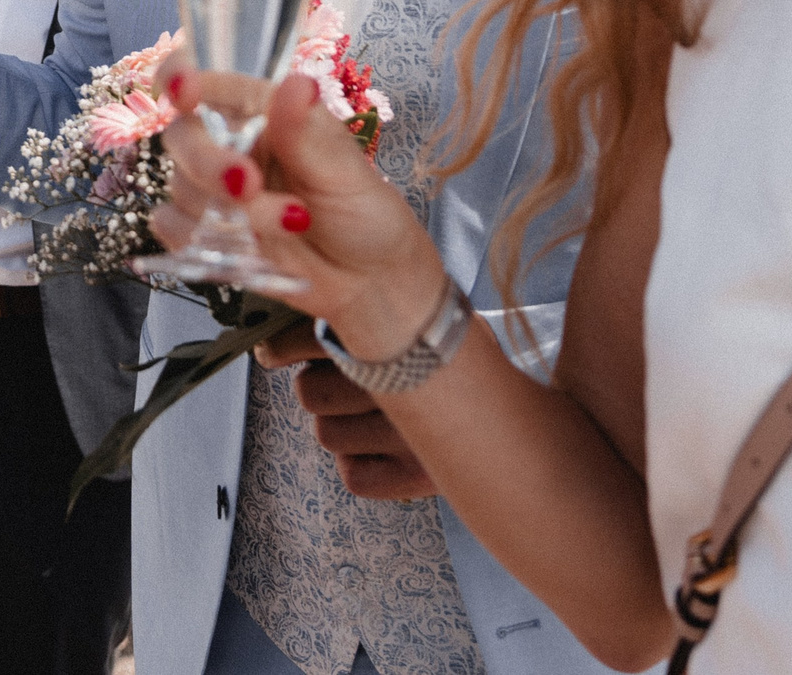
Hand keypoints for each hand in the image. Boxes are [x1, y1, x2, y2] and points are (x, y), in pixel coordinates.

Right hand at [149, 70, 445, 366]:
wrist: (369, 280)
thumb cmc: (363, 211)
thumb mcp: (344, 171)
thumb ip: (307, 134)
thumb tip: (297, 84)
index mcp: (259, 112)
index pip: (204, 80)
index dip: (179, 76)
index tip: (183, 92)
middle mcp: (227, 144)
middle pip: (182, 136)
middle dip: (208, 163)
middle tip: (249, 186)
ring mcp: (212, 190)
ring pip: (181, 187)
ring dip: (229, 212)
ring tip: (294, 224)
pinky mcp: (203, 232)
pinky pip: (172, 228)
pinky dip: (203, 239)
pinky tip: (251, 249)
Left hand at [253, 325, 438, 498]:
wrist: (519, 405)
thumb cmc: (452, 353)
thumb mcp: (414, 313)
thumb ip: (355, 314)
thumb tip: (273, 342)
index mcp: (397, 334)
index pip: (308, 339)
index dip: (283, 346)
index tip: (272, 351)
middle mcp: (404, 384)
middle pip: (308, 393)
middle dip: (320, 385)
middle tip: (351, 381)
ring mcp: (412, 436)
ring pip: (325, 434)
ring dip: (340, 424)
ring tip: (376, 413)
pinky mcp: (419, 478)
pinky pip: (354, 476)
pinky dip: (361, 464)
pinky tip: (386, 445)